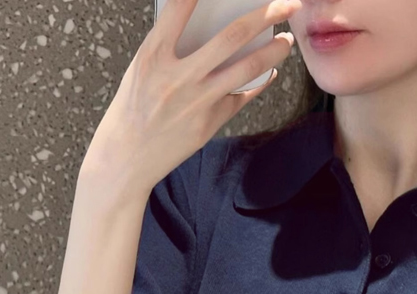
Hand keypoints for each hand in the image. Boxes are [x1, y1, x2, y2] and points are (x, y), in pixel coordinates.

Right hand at [81, 0, 300, 197]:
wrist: (128, 156)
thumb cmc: (134, 107)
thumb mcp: (142, 68)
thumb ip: (170, 46)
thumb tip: (210, 26)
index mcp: (154, 54)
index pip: (181, 6)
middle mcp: (178, 76)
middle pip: (231, 37)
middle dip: (266, 15)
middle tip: (288, 5)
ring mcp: (197, 101)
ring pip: (246, 69)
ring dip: (273, 52)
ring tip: (285, 42)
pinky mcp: (209, 123)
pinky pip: (242, 97)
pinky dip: (259, 82)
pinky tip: (269, 72)